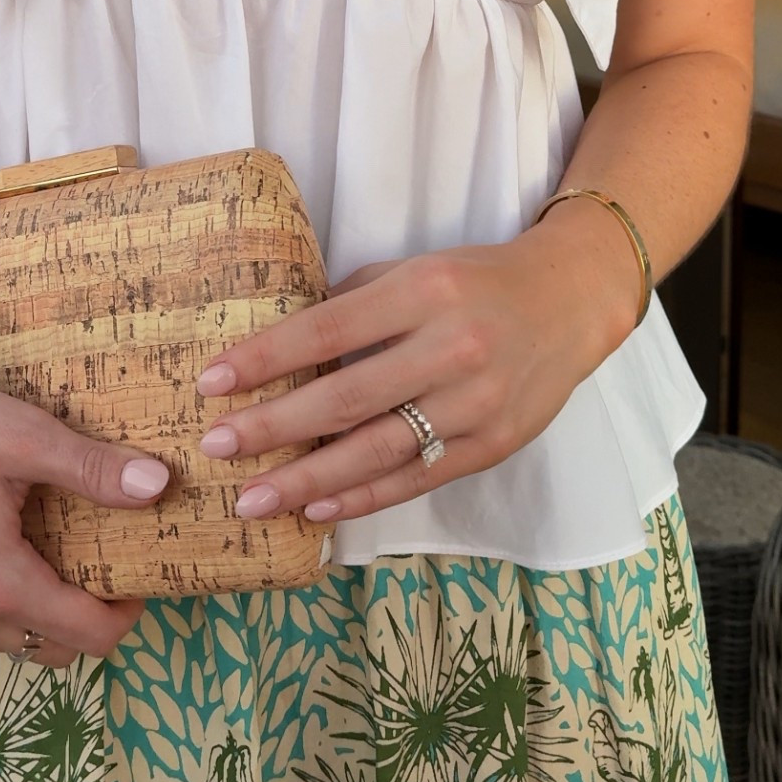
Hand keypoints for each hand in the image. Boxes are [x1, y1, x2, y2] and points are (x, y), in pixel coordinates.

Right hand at [0, 370, 170, 666]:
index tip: (137, 575)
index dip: (127, 613)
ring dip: (41, 620)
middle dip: (88, 619)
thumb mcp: (24, 436)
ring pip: (8, 644)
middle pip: (52, 650)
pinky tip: (1, 559)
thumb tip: (158, 487)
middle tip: (101, 565)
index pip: (89, 636)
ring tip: (55, 561)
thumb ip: (92, 468)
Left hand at [194, 220, 635, 526]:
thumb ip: (353, 303)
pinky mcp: (492, 446)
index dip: (265, 358)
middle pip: (345, 398)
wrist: (570, 303)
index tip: (211, 381)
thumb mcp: (414, 271)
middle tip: (215, 445)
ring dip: (306, 480)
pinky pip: (416, 478)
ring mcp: (476, 404)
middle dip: (272, 426)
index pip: (326, 330)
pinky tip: (316, 510)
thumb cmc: (476, 282)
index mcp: (423, 292)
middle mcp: (451, 348)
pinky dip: (363, 498)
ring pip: (377, 450)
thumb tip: (283, 347)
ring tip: (250, 499)